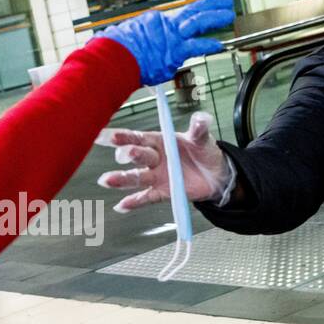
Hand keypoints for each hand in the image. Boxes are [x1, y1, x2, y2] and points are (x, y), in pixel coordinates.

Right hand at [96, 111, 231, 211]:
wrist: (216, 175)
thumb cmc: (204, 152)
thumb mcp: (202, 138)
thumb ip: (199, 128)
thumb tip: (201, 118)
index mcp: (160, 141)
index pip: (140, 138)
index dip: (126, 137)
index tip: (112, 136)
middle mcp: (154, 158)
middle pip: (138, 156)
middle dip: (130, 155)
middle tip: (124, 155)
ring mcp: (156, 176)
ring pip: (137, 177)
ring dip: (122, 179)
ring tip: (107, 180)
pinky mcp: (162, 192)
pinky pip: (146, 197)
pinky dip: (134, 202)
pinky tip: (122, 205)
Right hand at [100, 0, 234, 86]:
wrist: (112, 57)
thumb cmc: (112, 51)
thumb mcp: (119, 38)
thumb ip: (127, 39)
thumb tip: (115, 42)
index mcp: (152, 21)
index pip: (174, 20)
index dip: (187, 18)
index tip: (196, 16)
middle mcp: (164, 25)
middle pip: (192, 10)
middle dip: (210, 5)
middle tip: (225, 1)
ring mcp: (171, 37)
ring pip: (198, 22)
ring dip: (216, 17)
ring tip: (229, 14)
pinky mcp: (175, 50)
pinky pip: (197, 46)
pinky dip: (209, 45)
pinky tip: (220, 44)